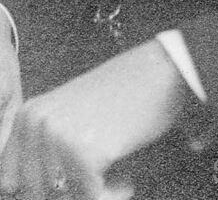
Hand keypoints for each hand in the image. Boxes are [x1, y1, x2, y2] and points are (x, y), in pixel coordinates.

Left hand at [0, 40, 190, 198]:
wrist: (161, 71)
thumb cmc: (123, 96)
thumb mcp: (70, 116)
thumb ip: (44, 149)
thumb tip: (26, 191)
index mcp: (28, 116)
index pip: (11, 181)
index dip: (43, 189)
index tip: (72, 182)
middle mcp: (37, 123)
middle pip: (37, 192)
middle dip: (71, 194)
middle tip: (101, 180)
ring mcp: (60, 136)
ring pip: (63, 197)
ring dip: (93, 194)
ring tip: (116, 178)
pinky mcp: (85, 152)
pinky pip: (91, 197)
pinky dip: (112, 196)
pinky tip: (126, 182)